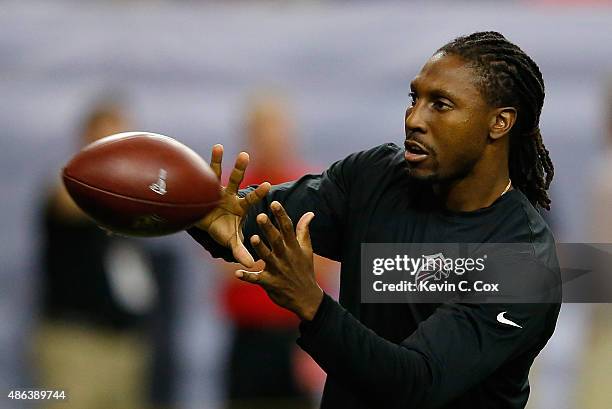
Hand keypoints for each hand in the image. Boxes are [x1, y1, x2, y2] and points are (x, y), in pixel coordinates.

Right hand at [195, 144, 269, 266]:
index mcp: (239, 206)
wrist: (205, 226)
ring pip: (216, 174)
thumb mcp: (231, 241)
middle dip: (240, 169)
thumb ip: (241, 250)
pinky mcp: (201, 189)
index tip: (268, 184)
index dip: (258, 192)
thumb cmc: (221, 231)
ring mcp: (215, 190)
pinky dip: (200, 166)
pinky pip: (201, 176)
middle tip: (245, 155)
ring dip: (217, 161)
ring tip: (219, 147)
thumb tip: (251, 265)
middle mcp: (229, 195)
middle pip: (235, 180)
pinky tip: (200, 152)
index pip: (250, 198)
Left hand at [236, 201, 323, 320]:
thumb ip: (304, 231)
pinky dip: (247, 277)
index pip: (287, 229)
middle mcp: (285, 257)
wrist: (306, 298)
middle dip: (269, 228)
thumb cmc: (305, 270)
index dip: (281, 215)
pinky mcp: (270, 283)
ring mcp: (277, 270)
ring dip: (259, 248)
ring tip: (252, 238)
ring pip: (267, 257)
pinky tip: (237, 273)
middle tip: (260, 216)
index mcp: (294, 248)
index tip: (274, 203)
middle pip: (276, 240)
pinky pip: (257, 279)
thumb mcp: (307, 250)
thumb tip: (309, 213)